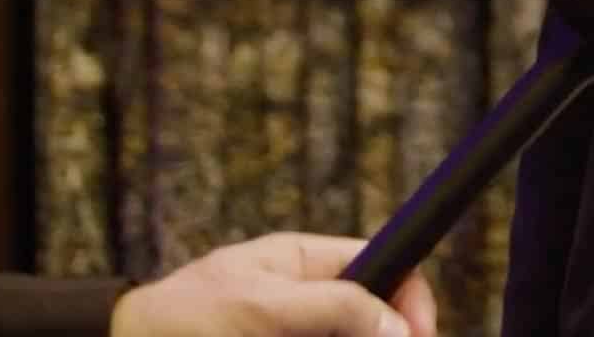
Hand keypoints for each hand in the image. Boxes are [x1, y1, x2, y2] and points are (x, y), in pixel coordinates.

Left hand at [109, 233, 437, 336]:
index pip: (381, 265)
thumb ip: (335, 306)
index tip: (418, 334)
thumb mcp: (262, 306)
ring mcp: (290, 334)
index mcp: (302, 264)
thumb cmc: (176, 322)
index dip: (408, 297)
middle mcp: (302, 302)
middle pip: (368, 320)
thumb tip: (398, 326)